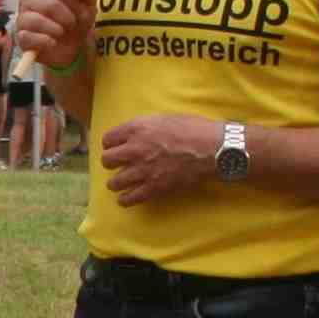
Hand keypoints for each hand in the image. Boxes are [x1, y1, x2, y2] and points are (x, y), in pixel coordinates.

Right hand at [12, 0, 94, 65]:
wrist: (70, 46)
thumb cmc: (75, 19)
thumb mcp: (87, 5)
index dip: (75, 2)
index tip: (83, 11)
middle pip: (50, 5)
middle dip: (68, 17)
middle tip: (73, 24)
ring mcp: (21, 17)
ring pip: (37, 21)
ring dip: (57, 30)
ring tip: (62, 33)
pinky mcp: (20, 37)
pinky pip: (29, 37)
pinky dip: (45, 42)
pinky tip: (53, 43)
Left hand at [97, 113, 220, 206]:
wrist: (212, 148)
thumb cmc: (193, 129)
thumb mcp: (165, 118)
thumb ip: (145, 126)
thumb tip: (135, 134)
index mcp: (137, 129)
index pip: (108, 139)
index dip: (111, 143)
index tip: (115, 147)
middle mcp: (135, 149)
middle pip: (107, 160)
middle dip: (110, 162)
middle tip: (117, 164)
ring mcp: (143, 170)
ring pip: (114, 182)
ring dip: (116, 182)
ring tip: (120, 183)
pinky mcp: (154, 187)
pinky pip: (130, 198)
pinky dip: (125, 199)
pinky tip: (125, 198)